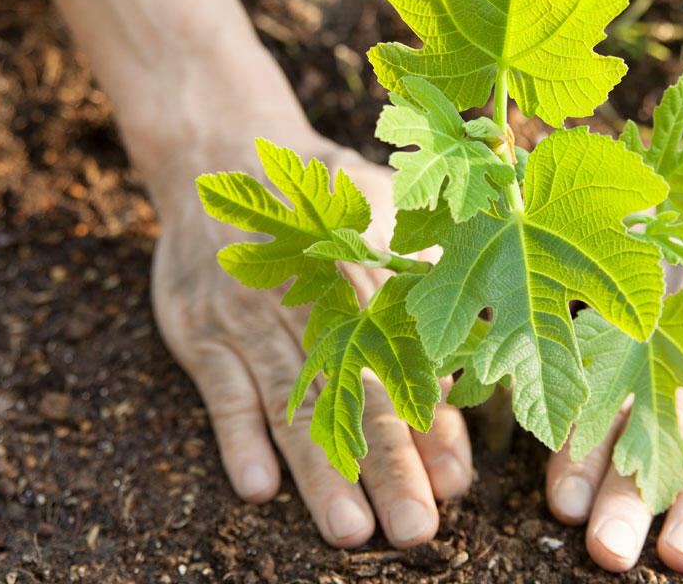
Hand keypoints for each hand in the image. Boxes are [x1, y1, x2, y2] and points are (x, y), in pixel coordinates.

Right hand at [144, 89, 471, 548]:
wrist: (221, 151)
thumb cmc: (324, 195)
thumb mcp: (386, 211)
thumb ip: (430, 271)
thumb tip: (482, 338)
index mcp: (369, 281)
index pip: (407, 364)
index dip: (432, 424)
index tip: (457, 480)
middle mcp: (316, 303)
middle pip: (356, 394)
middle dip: (389, 467)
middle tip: (417, 531)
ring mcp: (254, 319)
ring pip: (294, 402)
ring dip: (320, 469)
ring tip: (348, 530)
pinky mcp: (201, 330)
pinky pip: (221, 389)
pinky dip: (237, 437)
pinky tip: (258, 488)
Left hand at [545, 145, 682, 571]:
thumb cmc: (680, 236)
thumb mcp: (621, 261)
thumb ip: (579, 314)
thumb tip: (509, 358)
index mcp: (636, 332)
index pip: (601, 403)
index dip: (580, 454)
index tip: (558, 506)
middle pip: (655, 434)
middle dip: (629, 496)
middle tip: (605, 553)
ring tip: (682, 557)